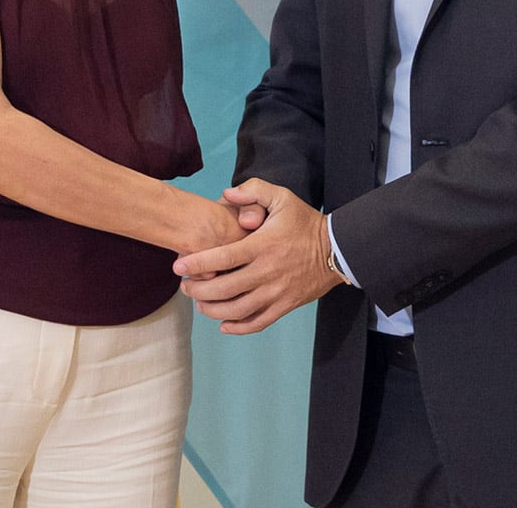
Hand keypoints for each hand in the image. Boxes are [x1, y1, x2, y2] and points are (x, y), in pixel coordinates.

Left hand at [174, 179, 340, 334]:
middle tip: (185, 287)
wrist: (338, 249)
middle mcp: (268, 271)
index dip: (197, 263)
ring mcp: (277, 292)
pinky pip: (258, 322)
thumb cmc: (305, 223)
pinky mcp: (285, 305)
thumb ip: (253, 190)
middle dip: (198, 290)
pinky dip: (238, 327)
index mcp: (263, 245)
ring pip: (237, 310)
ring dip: (212, 310)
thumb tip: (226, 194)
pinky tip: (223, 324)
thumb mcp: (282, 198)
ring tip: (200, 303)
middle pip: (224, 288)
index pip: (223, 257)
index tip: (178, 266)